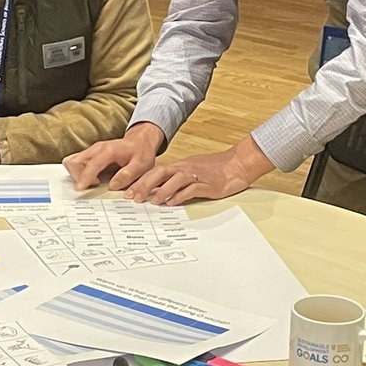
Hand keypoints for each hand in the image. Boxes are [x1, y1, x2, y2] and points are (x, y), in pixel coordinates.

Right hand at [63, 122, 163, 190]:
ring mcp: (91, 151)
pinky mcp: (88, 155)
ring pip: (72, 162)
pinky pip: (75, 163)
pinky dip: (78, 173)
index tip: (80, 188)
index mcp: (109, 150)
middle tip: (93, 185)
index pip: (92, 163)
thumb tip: (113, 185)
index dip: (84, 176)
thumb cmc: (140, 153)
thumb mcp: (142, 165)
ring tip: (94, 182)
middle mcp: (96, 149)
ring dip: (76, 175)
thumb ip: (128, 174)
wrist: (139, 142)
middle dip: (77, 176)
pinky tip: (92, 179)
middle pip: (74, 161)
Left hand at [124, 136, 273, 204]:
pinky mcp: (208, 184)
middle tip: (133, 197)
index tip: (128, 192)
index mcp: (180, 166)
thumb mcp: (192, 171)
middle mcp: (185, 168)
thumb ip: (176, 180)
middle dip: (145, 185)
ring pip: (175, 180)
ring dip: (162, 190)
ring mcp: (197, 175)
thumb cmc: (214, 169)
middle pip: (160, 173)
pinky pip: (192, 188)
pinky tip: (173, 202)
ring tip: (152, 201)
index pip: (155, 171)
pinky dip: (181, 195)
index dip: (140, 181)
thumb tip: (157, 191)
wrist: (238, 163)